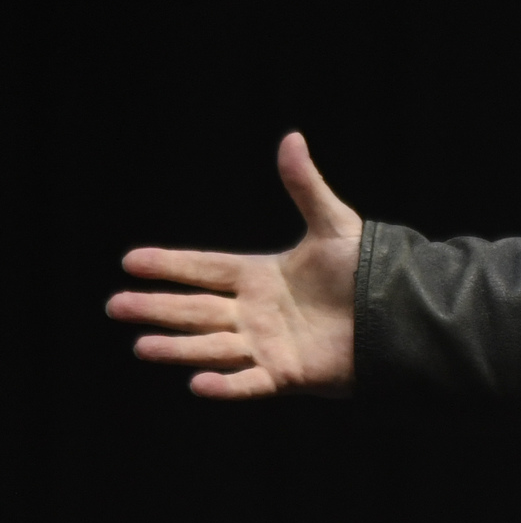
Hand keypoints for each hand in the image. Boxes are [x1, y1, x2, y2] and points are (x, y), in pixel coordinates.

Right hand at [109, 132, 362, 398]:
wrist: (403, 313)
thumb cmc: (369, 272)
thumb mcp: (334, 226)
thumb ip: (306, 187)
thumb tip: (292, 137)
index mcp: (261, 276)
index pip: (205, 269)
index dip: (170, 265)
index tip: (130, 260)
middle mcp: (256, 312)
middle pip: (196, 309)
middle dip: (156, 308)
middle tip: (115, 305)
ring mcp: (269, 345)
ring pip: (213, 346)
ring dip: (177, 347)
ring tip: (141, 346)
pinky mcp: (288, 374)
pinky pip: (251, 382)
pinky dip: (226, 385)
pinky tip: (198, 384)